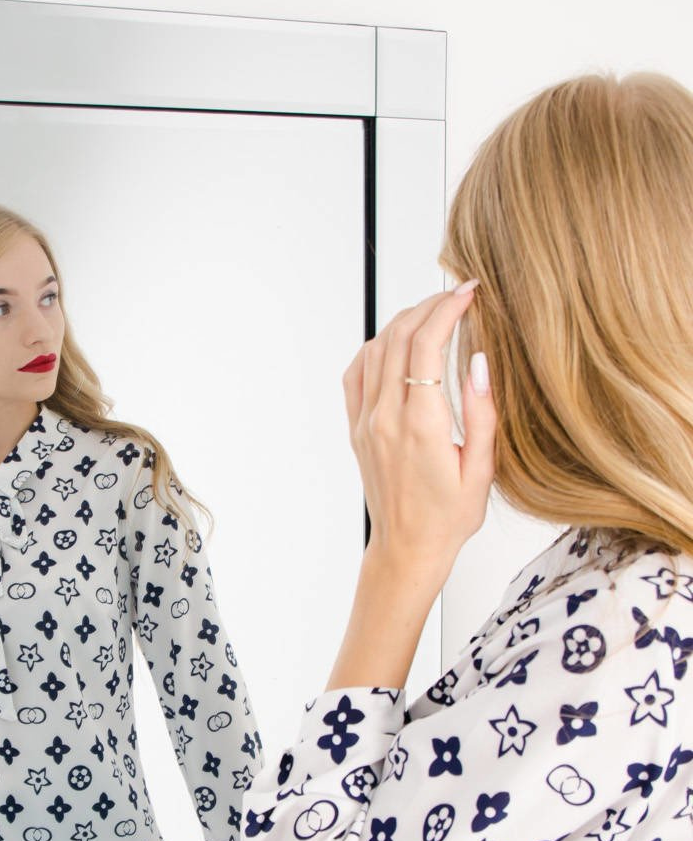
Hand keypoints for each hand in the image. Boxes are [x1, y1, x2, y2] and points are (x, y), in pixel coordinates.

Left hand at [342, 284, 495, 583]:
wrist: (407, 548)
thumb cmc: (448, 517)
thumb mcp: (482, 470)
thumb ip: (482, 413)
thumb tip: (480, 361)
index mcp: (421, 426)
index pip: (427, 345)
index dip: (447, 309)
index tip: (468, 292)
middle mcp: (386, 419)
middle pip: (399, 338)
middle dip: (429, 306)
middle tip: (457, 294)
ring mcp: (366, 422)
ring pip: (376, 350)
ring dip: (404, 321)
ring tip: (434, 311)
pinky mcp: (357, 428)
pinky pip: (357, 373)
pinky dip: (376, 347)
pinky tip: (398, 342)